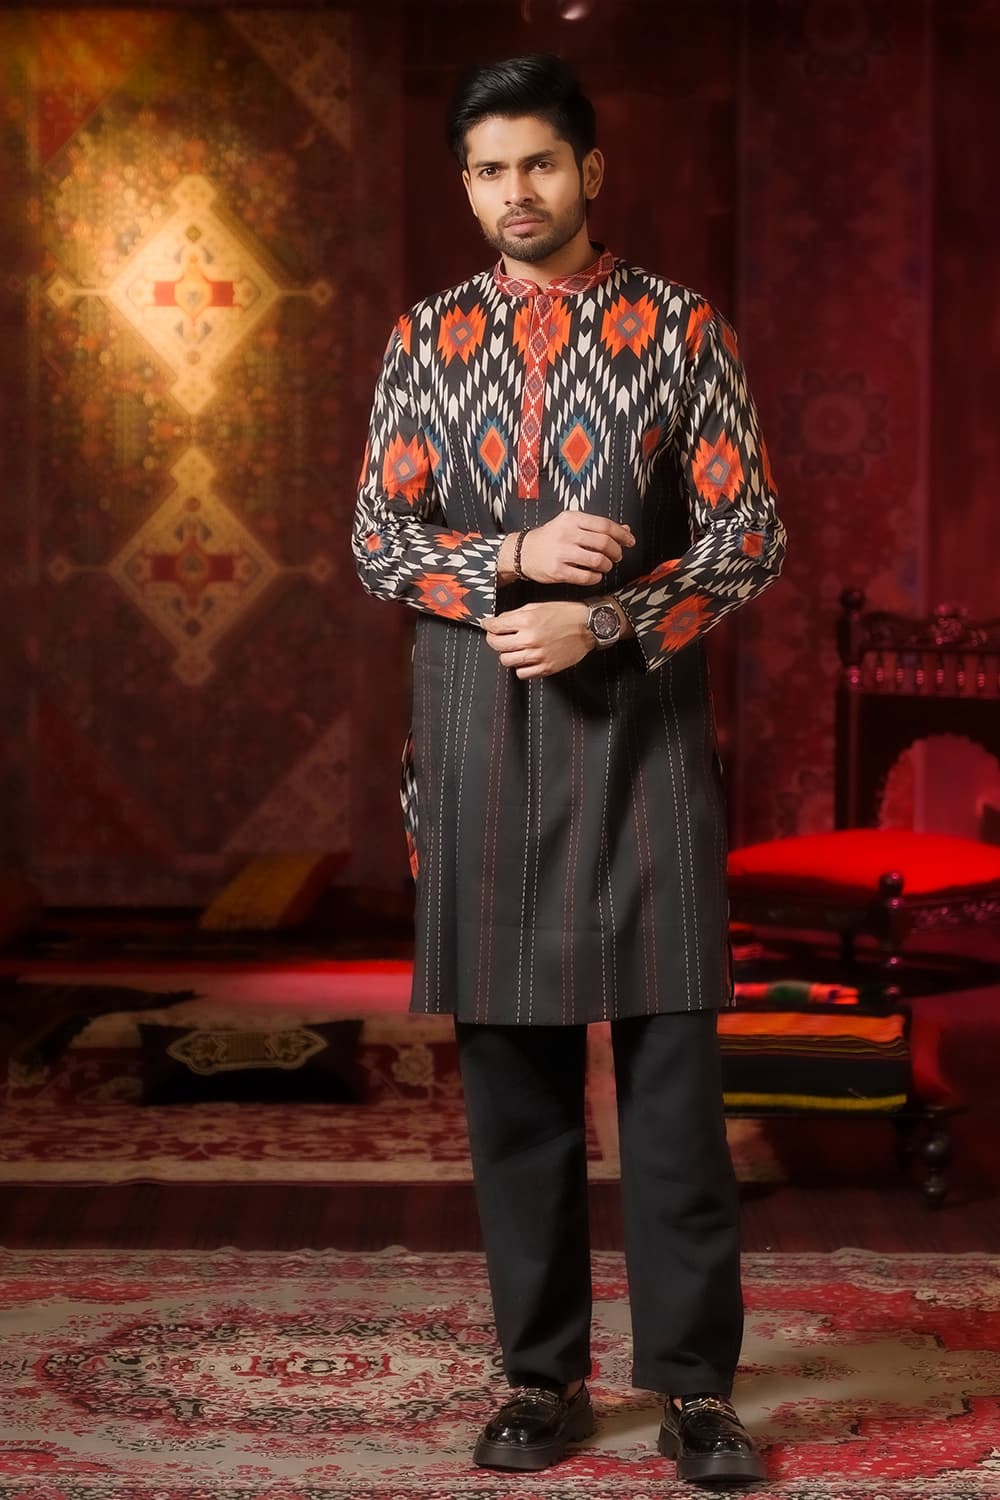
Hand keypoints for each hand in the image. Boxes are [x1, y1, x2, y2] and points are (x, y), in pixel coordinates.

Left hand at [483, 601, 591, 679]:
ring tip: (514, 648)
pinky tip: (526, 659)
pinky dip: (521, 667)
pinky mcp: (546, 668)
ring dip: (507, 654)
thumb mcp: (537, 606)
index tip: (487, 626)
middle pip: (496, 645)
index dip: (487, 625)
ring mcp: (537, 655)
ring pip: (506, 661)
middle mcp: (530, 639)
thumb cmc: (565, 614)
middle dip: (493, 639)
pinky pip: (522, 673)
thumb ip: (515, 615)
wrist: (589, 626)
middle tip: (497, 637)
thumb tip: (498, 622)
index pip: (495, 627)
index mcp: (526, 620)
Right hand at [517, 512, 634, 585]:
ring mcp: (561, 553)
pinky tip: (595, 575)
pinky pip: (586, 577)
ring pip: (597, 561)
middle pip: (604, 543)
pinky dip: (596, 578)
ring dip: (607, 566)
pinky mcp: (557, 571)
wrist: (523, 551)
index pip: (605, 525)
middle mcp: (567, 534)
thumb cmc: (550, 537)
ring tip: (605, 566)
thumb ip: (597, 527)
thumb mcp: (571, 524)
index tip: (630, 541)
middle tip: (617, 556)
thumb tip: (625, 530)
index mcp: (572, 519)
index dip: (621, 534)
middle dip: (616, 552)